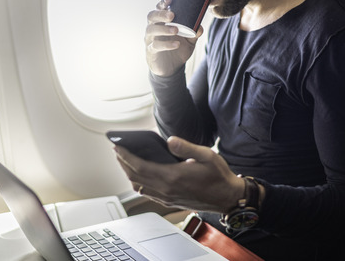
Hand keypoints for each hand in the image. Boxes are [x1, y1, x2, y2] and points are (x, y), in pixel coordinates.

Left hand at [114, 136, 243, 212]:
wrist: (227, 198)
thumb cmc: (219, 176)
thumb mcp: (207, 155)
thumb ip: (186, 147)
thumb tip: (169, 140)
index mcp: (173, 177)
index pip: (140, 166)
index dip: (125, 156)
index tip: (117, 146)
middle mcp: (166, 189)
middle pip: (135, 176)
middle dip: (123, 163)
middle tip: (117, 150)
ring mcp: (166, 197)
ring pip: (138, 186)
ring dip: (129, 173)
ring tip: (125, 161)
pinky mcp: (169, 202)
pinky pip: (147, 193)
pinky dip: (138, 183)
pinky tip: (139, 175)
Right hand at [145, 0, 202, 76]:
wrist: (171, 68)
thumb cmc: (178, 48)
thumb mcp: (189, 40)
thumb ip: (194, 33)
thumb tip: (200, 27)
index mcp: (161, 22)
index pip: (158, 9)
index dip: (162, 3)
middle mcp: (153, 28)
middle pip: (151, 16)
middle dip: (161, 14)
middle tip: (172, 15)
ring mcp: (150, 40)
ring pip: (151, 30)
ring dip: (163, 28)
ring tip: (176, 30)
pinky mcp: (151, 51)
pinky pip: (155, 46)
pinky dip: (166, 44)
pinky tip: (176, 44)